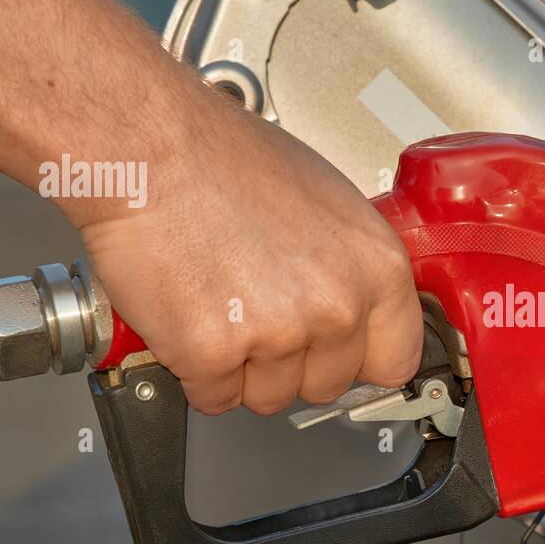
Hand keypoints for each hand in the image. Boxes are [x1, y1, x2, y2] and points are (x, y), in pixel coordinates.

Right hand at [79, 117, 422, 414]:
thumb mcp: (328, 204)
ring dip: (240, 367)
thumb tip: (355, 307)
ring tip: (220, 301)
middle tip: (257, 310)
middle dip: (291, 362)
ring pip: (269, 396)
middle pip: (327, 384)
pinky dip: (193, 368)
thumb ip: (351, 269)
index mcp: (378, 268)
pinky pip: (213, 396)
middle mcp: (337, 305)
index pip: (395, 360)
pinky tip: (189, 315)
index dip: (360, 360)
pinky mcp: (215, 353)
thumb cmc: (225, 158)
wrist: (149, 147)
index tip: (340, 357)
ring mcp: (279, 334)